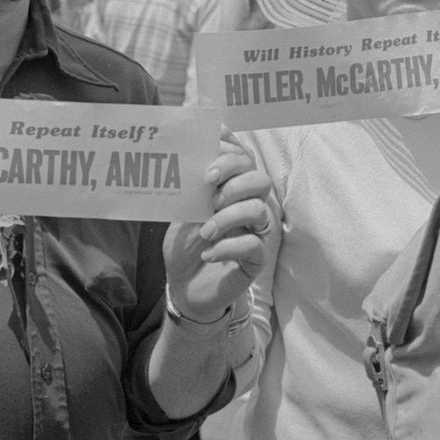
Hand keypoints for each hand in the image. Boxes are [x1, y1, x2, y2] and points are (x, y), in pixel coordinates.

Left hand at [162, 130, 271, 322]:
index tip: (209, 159)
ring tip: (204, 232)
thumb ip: (189, 190)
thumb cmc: (184, 247)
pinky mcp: (256, 259)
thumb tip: (188, 161)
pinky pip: (253, 244)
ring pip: (258, 210)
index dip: (231, 153)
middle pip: (259, 179)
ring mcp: (254, 232)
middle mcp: (247, 206)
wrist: (182, 286)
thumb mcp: (181, 214)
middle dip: (233, 178)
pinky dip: (228, 247)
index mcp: (230, 189)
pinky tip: (207, 254)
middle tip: (208, 186)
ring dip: (227, 216)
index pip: (244, 159)